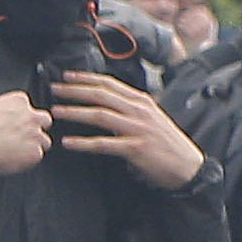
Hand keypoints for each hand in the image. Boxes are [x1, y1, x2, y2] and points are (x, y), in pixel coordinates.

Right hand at [0, 91, 51, 175]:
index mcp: (19, 101)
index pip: (28, 108)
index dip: (20, 118)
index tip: (11, 126)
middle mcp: (31, 116)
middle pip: (44, 121)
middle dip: (35, 129)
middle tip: (20, 139)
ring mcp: (35, 134)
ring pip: (44, 141)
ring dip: (33, 147)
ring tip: (15, 154)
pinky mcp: (35, 152)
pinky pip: (36, 157)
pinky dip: (26, 161)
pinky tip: (13, 162)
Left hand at [51, 70, 206, 188]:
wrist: (187, 165)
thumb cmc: (165, 143)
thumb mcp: (150, 118)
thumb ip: (130, 108)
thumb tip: (105, 101)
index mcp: (142, 101)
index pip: (110, 84)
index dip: (86, 78)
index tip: (66, 75)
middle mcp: (139, 111)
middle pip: (102, 95)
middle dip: (75, 90)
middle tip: (53, 88)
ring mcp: (137, 129)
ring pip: (100, 115)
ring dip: (75, 112)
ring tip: (55, 112)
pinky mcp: (135, 148)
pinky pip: (103, 144)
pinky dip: (83, 144)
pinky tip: (67, 143)